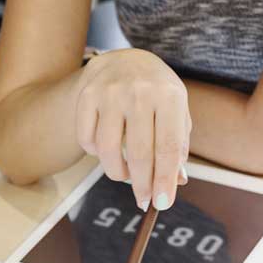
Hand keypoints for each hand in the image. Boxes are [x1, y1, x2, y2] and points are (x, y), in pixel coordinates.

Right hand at [75, 49, 191, 209]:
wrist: (125, 59)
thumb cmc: (156, 93)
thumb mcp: (176, 111)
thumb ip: (177, 145)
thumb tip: (176, 182)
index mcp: (169, 96)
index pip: (167, 147)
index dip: (165, 179)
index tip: (162, 203)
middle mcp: (139, 92)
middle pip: (139, 153)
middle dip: (142, 184)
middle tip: (143, 200)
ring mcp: (109, 93)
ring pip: (108, 150)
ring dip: (117, 172)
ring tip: (126, 174)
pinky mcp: (86, 95)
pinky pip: (86, 139)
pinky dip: (96, 154)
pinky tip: (107, 151)